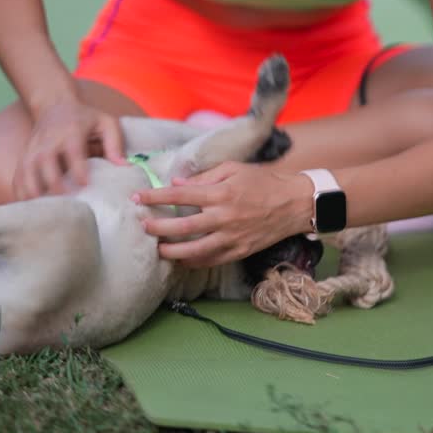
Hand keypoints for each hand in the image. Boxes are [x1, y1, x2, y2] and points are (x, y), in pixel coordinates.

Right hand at [14, 99, 125, 199]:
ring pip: (27, 172)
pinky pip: (18, 177)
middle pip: (45, 164)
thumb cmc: (85, 118)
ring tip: (45, 211)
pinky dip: (20, 193)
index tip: (84, 185)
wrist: (54, 105)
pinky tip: (28, 209)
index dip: (78, 169)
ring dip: (33, 193)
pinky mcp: (23, 158)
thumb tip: (123, 166)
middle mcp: (48, 141)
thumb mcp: (105, 122)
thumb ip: (115, 143)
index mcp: (71, 132)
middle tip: (65, 204)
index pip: (73, 151)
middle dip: (54, 185)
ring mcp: (32, 150)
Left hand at [133, 160, 313, 267]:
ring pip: (194, 250)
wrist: (293, 204)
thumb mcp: (234, 170)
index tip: (138, 197)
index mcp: (221, 193)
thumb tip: (177, 184)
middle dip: (158, 227)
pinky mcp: (239, 251)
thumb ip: (204, 177)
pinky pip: (211, 260)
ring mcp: (232, 237)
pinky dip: (194, 262)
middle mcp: (224, 217)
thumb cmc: (263, 182)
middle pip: (182, 227)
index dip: (156, 196)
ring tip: (158, 248)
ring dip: (172, 251)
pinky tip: (182, 260)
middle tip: (142, 225)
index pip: (180, 195)